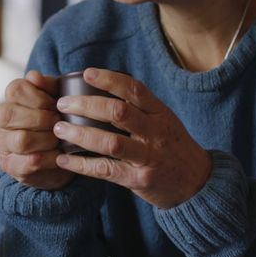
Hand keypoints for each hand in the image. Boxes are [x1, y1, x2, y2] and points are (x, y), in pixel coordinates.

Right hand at [0, 70, 74, 190]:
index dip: (38, 96)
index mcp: (11, 101)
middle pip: (10, 114)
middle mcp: (1, 122)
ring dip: (47, 139)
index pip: (15, 89)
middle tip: (58, 122)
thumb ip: (48, 85)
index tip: (56, 104)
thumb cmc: (57, 121)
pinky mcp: (12, 166)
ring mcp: (4, 145)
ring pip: (21, 139)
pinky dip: (49, 157)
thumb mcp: (57, 99)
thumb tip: (34, 76)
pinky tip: (58, 155)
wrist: (62, 155)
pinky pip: (30, 161)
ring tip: (59, 139)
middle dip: (41, 118)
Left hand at [53, 68, 212, 208]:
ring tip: (59, 128)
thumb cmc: (173, 147)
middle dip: (86, 105)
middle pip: (118, 112)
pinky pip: (105, 170)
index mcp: (161, 113)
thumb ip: (141, 107)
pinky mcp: (139, 179)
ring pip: (110, 142)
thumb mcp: (165, 121)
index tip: (87, 73)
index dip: (110, 79)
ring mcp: (148, 157)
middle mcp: (156, 133)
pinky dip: (81, 164)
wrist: (196, 182)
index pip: (135, 89)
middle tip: (63, 104)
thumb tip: (106, 87)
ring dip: (80, 134)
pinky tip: (63, 159)